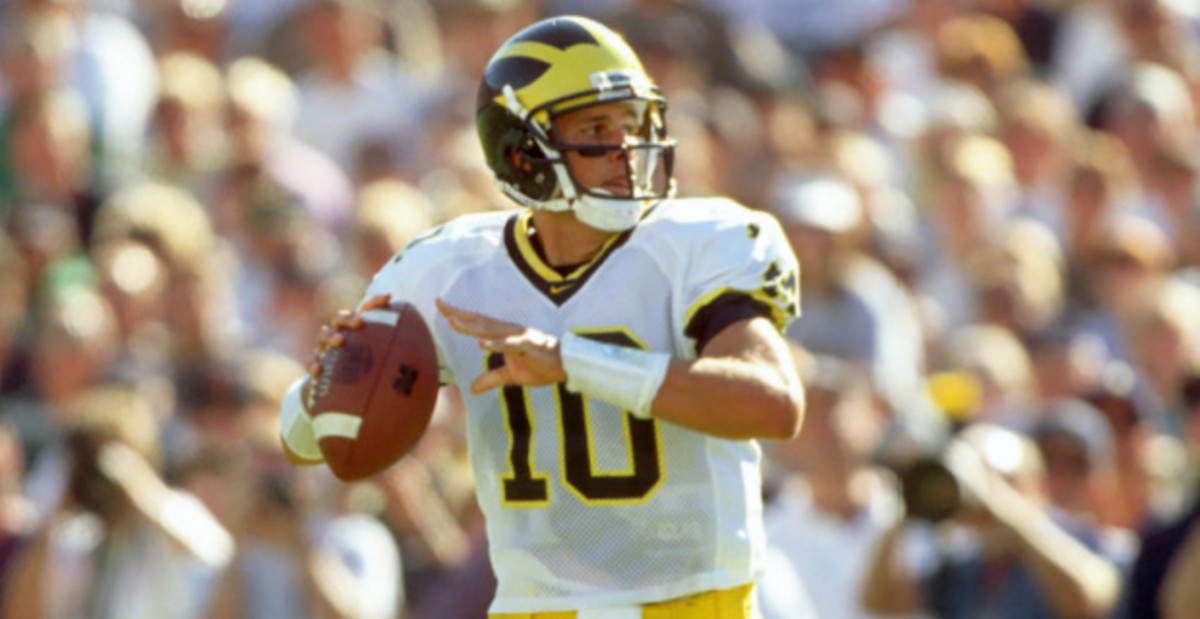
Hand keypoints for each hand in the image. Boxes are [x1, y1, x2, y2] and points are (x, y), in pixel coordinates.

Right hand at [307, 294, 391, 376]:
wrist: (341, 383)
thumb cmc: (361, 360)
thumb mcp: (377, 346)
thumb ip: (386, 326)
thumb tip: (390, 297)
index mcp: (351, 327)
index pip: (360, 310)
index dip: (370, 304)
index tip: (378, 308)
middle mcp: (336, 333)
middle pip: (338, 320)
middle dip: (347, 318)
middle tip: (359, 322)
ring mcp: (324, 347)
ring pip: (323, 337)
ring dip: (330, 336)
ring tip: (340, 341)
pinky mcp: (316, 364)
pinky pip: (311, 362)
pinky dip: (313, 364)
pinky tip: (319, 370)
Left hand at [436, 298, 565, 393]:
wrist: (566, 367)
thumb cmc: (540, 366)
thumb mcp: (510, 376)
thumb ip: (491, 378)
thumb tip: (472, 389)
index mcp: (504, 334)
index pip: (477, 322)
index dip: (458, 314)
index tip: (440, 306)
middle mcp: (509, 331)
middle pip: (480, 321)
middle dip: (459, 313)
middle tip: (440, 304)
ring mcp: (519, 337)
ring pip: (491, 330)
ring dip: (472, 326)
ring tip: (453, 322)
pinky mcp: (529, 346)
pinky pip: (510, 344)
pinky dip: (496, 343)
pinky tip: (481, 343)